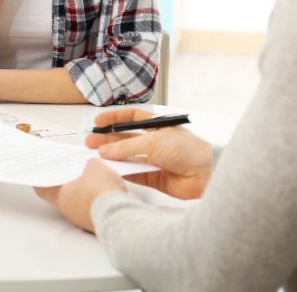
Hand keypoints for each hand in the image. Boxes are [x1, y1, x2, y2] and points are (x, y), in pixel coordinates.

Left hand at [34, 159, 126, 232]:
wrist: (119, 214)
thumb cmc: (102, 194)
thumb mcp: (96, 167)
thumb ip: (90, 164)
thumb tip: (92, 165)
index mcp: (61, 197)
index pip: (42, 188)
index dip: (42, 178)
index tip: (42, 173)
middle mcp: (69, 211)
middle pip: (62, 194)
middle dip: (67, 182)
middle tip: (72, 172)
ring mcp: (82, 219)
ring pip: (78, 203)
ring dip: (83, 193)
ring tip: (93, 180)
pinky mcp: (96, 223)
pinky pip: (92, 210)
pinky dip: (96, 202)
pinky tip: (105, 193)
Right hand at [87, 108, 212, 199]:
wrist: (207, 173)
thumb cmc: (188, 149)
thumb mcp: (154, 141)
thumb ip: (128, 146)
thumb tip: (106, 149)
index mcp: (158, 126)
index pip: (132, 118)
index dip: (114, 119)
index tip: (98, 122)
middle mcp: (155, 142)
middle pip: (126, 139)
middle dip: (107, 140)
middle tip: (90, 142)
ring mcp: (154, 160)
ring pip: (128, 157)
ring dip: (112, 156)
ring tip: (94, 156)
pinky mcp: (155, 178)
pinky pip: (134, 173)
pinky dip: (121, 172)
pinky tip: (109, 169)